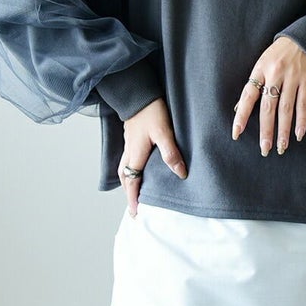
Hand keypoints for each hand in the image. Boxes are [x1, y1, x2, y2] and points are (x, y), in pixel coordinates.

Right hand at [119, 97, 186, 215]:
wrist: (138, 93)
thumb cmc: (151, 111)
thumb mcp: (164, 132)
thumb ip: (171, 153)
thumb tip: (180, 174)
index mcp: (136, 154)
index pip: (132, 182)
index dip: (134, 198)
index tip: (136, 213)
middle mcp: (129, 151)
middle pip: (125, 178)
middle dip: (128, 193)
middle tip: (134, 206)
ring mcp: (129, 144)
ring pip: (125, 168)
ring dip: (128, 182)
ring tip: (135, 191)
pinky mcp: (131, 137)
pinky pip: (128, 159)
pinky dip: (130, 169)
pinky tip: (138, 168)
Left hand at [232, 36, 305, 155]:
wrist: (304, 39)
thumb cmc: (278, 56)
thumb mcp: (261, 65)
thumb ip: (253, 86)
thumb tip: (239, 109)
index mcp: (260, 70)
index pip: (248, 96)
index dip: (242, 115)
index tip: (237, 133)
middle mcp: (276, 74)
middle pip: (268, 107)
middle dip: (266, 130)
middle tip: (264, 149)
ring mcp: (293, 78)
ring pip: (286, 109)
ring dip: (284, 130)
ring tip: (281, 147)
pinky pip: (304, 105)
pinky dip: (302, 121)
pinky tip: (298, 135)